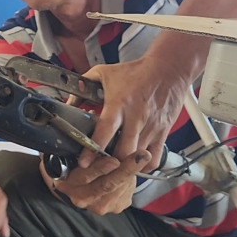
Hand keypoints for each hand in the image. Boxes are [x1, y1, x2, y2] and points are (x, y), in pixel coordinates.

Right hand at [42, 149, 150, 214]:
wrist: (73, 185)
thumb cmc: (71, 161)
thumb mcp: (69, 150)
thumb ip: (81, 140)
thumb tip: (92, 115)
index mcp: (66, 182)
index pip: (84, 176)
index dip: (100, 168)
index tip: (114, 159)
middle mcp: (80, 198)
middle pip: (106, 185)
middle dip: (126, 169)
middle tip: (141, 155)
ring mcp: (97, 206)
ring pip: (119, 190)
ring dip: (132, 174)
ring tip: (142, 157)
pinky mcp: (112, 208)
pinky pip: (126, 195)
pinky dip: (131, 182)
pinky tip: (133, 170)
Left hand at [73, 55, 189, 171]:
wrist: (169, 69)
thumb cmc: (135, 72)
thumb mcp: (103, 73)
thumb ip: (83, 88)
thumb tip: (68, 103)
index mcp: (119, 103)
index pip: (105, 130)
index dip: (93, 148)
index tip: (84, 162)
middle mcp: (136, 117)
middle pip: (123, 151)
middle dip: (110, 163)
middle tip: (97, 167)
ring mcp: (151, 127)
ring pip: (137, 157)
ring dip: (124, 165)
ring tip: (112, 167)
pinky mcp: (163, 132)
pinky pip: (154, 158)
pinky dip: (142, 165)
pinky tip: (132, 163)